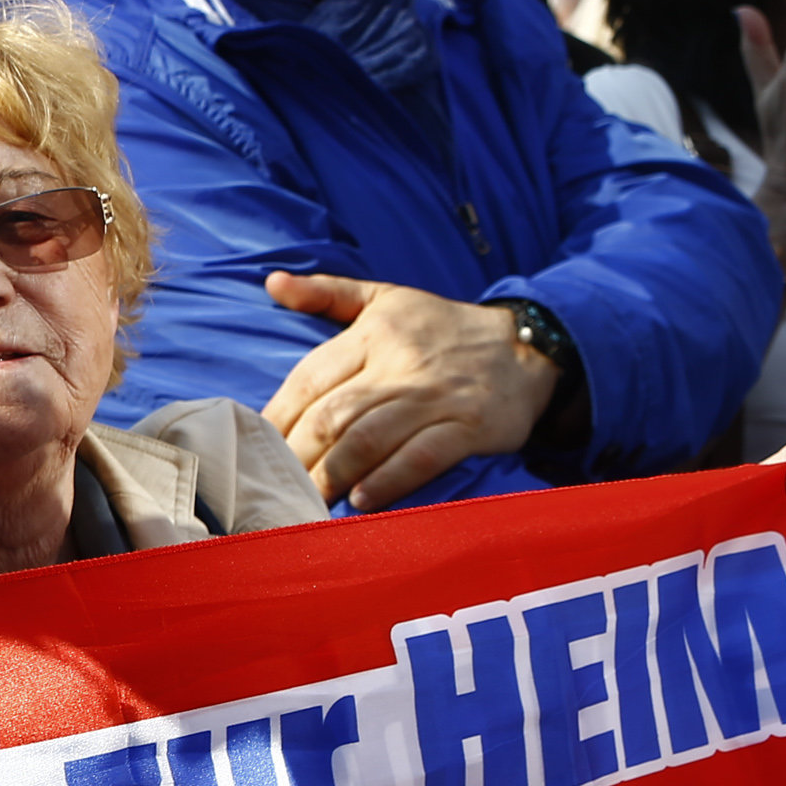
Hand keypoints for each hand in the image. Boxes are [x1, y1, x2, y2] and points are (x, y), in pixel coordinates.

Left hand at [259, 274, 560, 508]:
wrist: (529, 347)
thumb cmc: (442, 327)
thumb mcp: (386, 298)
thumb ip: (326, 293)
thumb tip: (272, 283)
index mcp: (374, 334)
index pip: (310, 379)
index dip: (278, 417)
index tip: (256, 446)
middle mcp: (401, 366)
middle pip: (333, 416)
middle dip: (298, 455)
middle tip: (276, 484)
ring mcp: (436, 399)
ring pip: (369, 440)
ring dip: (332, 475)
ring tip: (308, 499)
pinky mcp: (470, 428)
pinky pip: (422, 458)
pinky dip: (389, 482)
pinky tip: (362, 502)